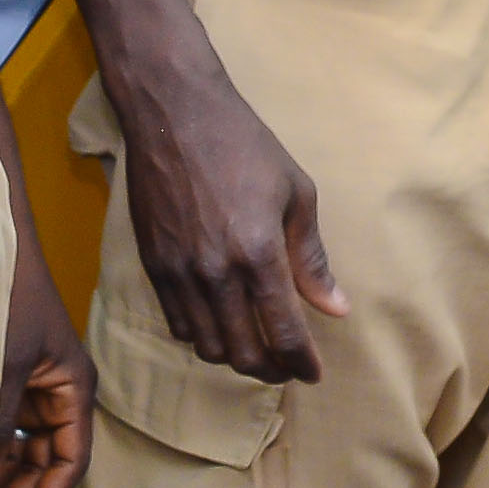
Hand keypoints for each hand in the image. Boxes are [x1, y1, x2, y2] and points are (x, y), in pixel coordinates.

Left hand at [0, 228, 93, 487]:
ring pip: (21, 452)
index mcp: (73, 389)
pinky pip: (2, 432)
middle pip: (44, 463)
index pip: (69, 460)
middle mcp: (56, 394)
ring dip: (0, 484)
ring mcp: (30, 389)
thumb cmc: (5, 301)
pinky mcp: (5, 382)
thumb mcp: (3, 366)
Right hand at [107, 43, 349, 385]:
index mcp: (259, 254)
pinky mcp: (153, 265)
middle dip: (272, 371)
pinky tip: (219, 324)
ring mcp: (179, 272)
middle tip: (287, 366)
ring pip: (208, 346)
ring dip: (236, 357)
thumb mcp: (295, 193)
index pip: (284, 334)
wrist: (173, 113)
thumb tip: (335, 308)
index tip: (313, 374)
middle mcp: (216, 273)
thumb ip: (312, 258)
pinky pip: (177, 324)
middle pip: (244, 353)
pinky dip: (201, 336)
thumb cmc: (244, 145)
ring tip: (255, 349)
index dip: (302, 364)